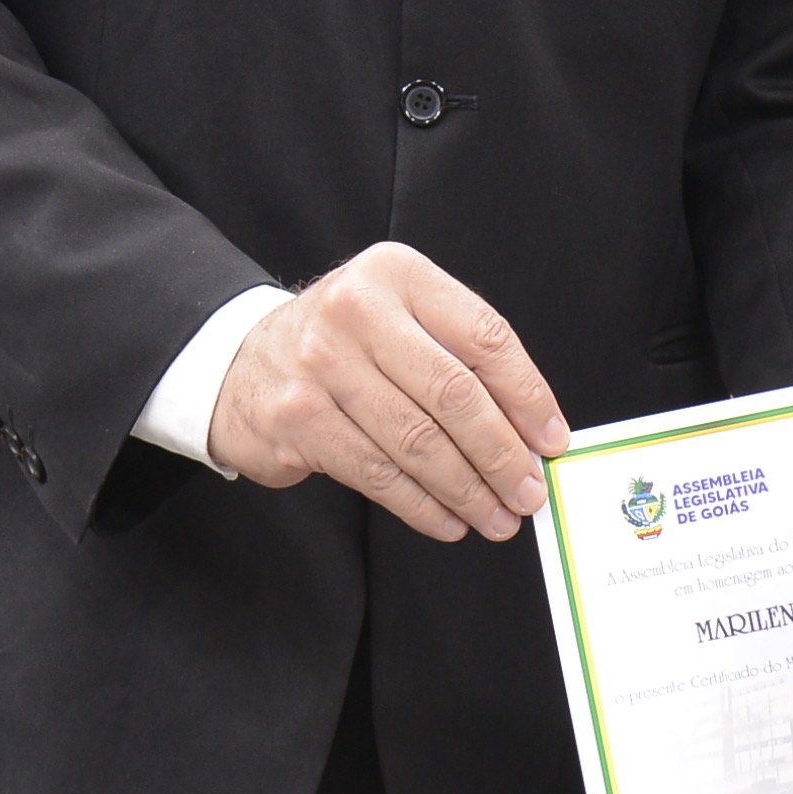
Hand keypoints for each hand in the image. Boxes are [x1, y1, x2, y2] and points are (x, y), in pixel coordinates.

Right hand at [206, 242, 567, 541]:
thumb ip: (459, 355)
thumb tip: (532, 430)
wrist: (241, 360)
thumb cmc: (343, 342)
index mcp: (398, 274)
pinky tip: (449, 519)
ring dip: (468, 490)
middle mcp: (357, 310)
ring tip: (498, 516)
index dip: (527, 395)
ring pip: (418, 442)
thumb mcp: (400, 316)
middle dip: (502, 454)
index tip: (551, 440)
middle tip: (529, 491)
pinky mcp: (298, 419)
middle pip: (454, 394)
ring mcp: (321, 365)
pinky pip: (378, 474)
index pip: (483, 337)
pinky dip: (423, 505)